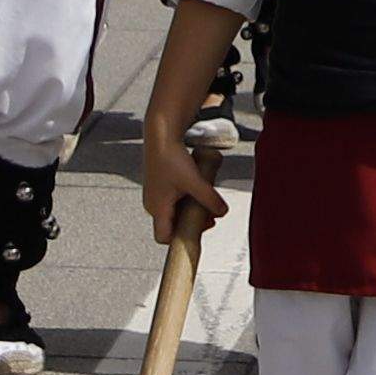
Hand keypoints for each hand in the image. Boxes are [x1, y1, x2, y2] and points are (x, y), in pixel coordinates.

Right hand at [136, 125, 226, 250]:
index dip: (179, 240)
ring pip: (174, 212)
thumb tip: (222, 212)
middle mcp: (153, 204)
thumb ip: (210, 199)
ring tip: (203, 198)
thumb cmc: (171, 157)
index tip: (196, 234)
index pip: (163, 237)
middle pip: (172, 225)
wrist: (162, 135)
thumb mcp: (195, 181)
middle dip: (191, 222)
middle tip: (208, 215)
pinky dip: (185, 199)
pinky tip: (196, 188)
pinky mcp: (160, 186)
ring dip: (190, 209)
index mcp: (157, 208)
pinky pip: (173, 200)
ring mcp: (155, 195)